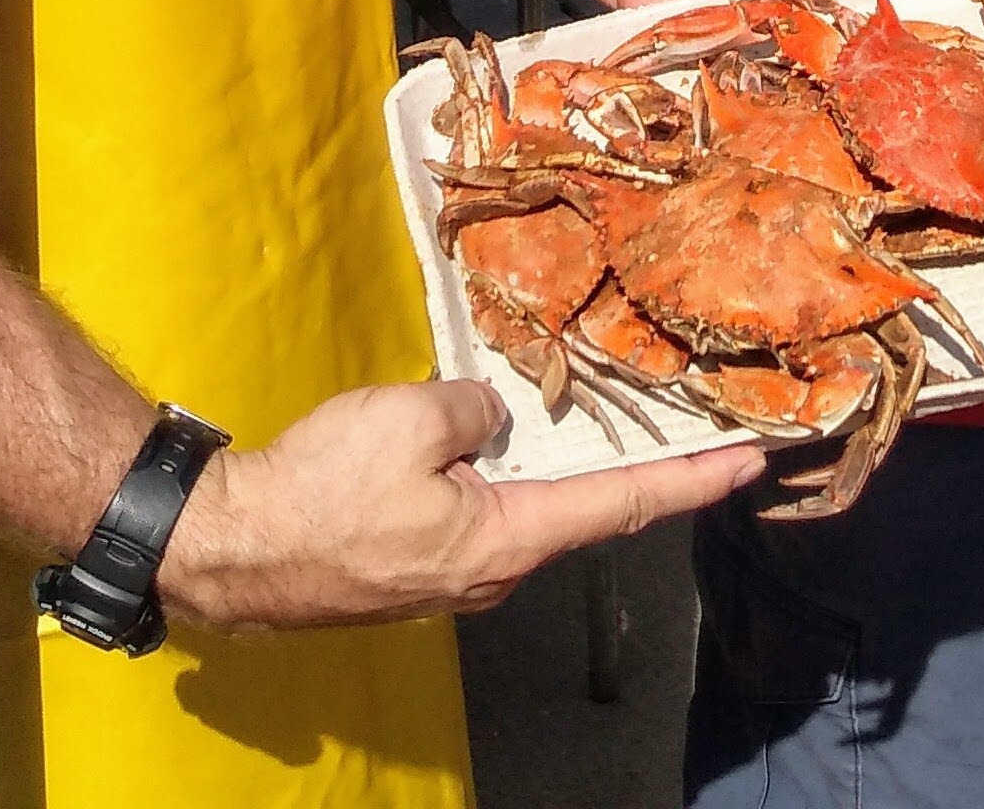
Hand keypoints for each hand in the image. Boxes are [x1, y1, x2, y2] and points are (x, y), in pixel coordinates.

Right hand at [162, 379, 762, 628]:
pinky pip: (481, 511)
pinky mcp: (416, 564)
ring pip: (526, 508)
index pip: (624, 505)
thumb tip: (491, 415)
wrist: (231, 550)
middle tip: (692, 427)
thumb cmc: (321, 490)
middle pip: (583, 510)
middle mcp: (494, 569)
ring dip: (564, 469)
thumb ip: (474, 408)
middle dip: (637, 470)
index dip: (693, 481)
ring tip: (602, 421)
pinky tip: (502, 442)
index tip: (751, 463)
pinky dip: (507, 476)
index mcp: (507, 538)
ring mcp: (454, 574)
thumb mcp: (410, 418)